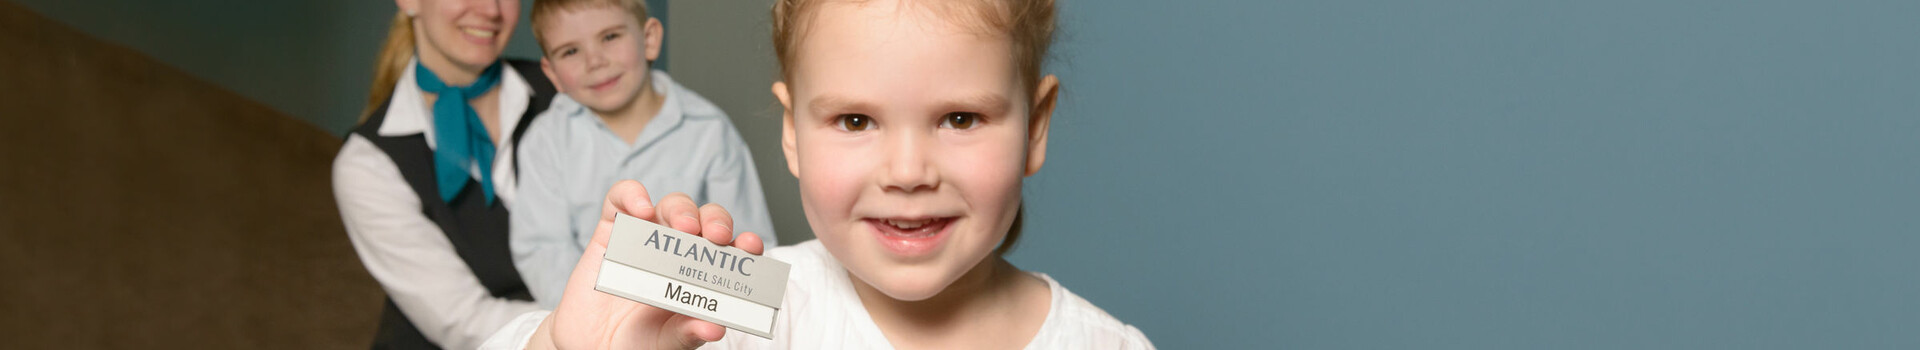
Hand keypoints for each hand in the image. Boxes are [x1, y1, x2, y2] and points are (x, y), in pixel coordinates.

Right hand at [528, 180, 766, 349]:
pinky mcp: (612, 230)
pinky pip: (621, 200)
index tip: (751, 246)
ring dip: (682, 209)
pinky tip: (641, 209)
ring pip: (673, 206)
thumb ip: (688, 333)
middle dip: (716, 221)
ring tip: (683, 226)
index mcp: (702, 274)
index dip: (745, 243)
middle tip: (716, 236)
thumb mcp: (667, 341)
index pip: (732, 250)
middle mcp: (679, 251)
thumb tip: (715, 329)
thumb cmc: (637, 342)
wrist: (590, 346)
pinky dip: (632, 195)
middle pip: (706, 220)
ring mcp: (647, 237)